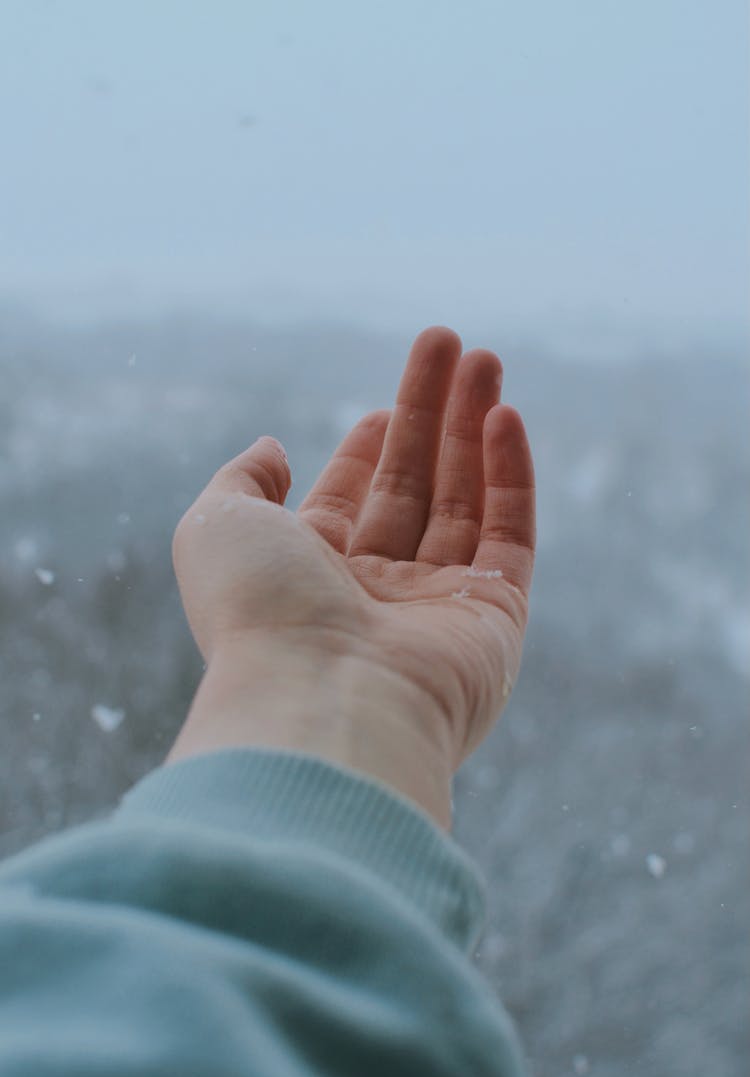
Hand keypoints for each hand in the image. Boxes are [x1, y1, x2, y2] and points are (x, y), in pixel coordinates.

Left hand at [171, 326, 534, 776]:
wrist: (322, 703)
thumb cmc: (258, 614)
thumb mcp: (215, 526)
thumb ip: (242, 481)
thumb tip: (275, 449)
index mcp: (312, 576)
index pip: (352, 499)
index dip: (369, 446)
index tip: (384, 404)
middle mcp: (377, 592)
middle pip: (414, 486)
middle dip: (431, 415)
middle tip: (451, 344)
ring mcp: (439, 606)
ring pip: (464, 500)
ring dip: (474, 427)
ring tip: (486, 359)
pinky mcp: (496, 617)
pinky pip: (509, 534)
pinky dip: (509, 475)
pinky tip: (505, 416)